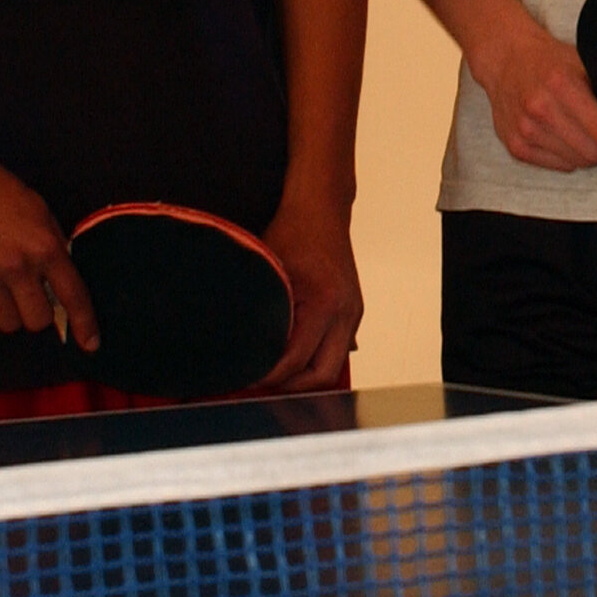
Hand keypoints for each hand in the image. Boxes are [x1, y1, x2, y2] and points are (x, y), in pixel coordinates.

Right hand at [0, 143, 92, 340]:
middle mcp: (19, 266)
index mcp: (46, 247)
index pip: (73, 296)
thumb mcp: (41, 214)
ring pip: (8, 324)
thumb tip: (60, 286)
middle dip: (36, 314)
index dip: (85, 325)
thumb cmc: (1, 193)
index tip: (90, 344)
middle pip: (37, 321)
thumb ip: (53, 248)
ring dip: (7, 314)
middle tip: (25, 295)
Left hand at [257, 178, 363, 392]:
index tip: (246, 379)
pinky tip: (290, 357)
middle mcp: (345, 313)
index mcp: (324, 304)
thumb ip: (261, 312)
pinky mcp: (353, 313)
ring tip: (273, 374)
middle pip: (323, 375)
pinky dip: (315, 360)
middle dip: (290, 387)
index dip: (267, 376)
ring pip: (332, 367)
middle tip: (259, 385)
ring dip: (304, 376)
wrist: (321, 209)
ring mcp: (353, 314)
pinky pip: (336, 350)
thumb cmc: (293, 232)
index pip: (295, 360)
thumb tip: (242, 350)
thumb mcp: (268, 272)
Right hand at [472, 11, 596, 184]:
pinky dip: (564, 155)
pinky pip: (557, 167)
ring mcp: (525, 130)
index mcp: (562, 84)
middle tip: (596, 127)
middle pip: (591, 153)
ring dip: (582, 151)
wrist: (505, 58)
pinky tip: (556, 132)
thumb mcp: (583, 61)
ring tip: (572, 125)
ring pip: (575, 163)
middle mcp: (540, 108)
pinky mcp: (515, 146)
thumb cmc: (550, 60)